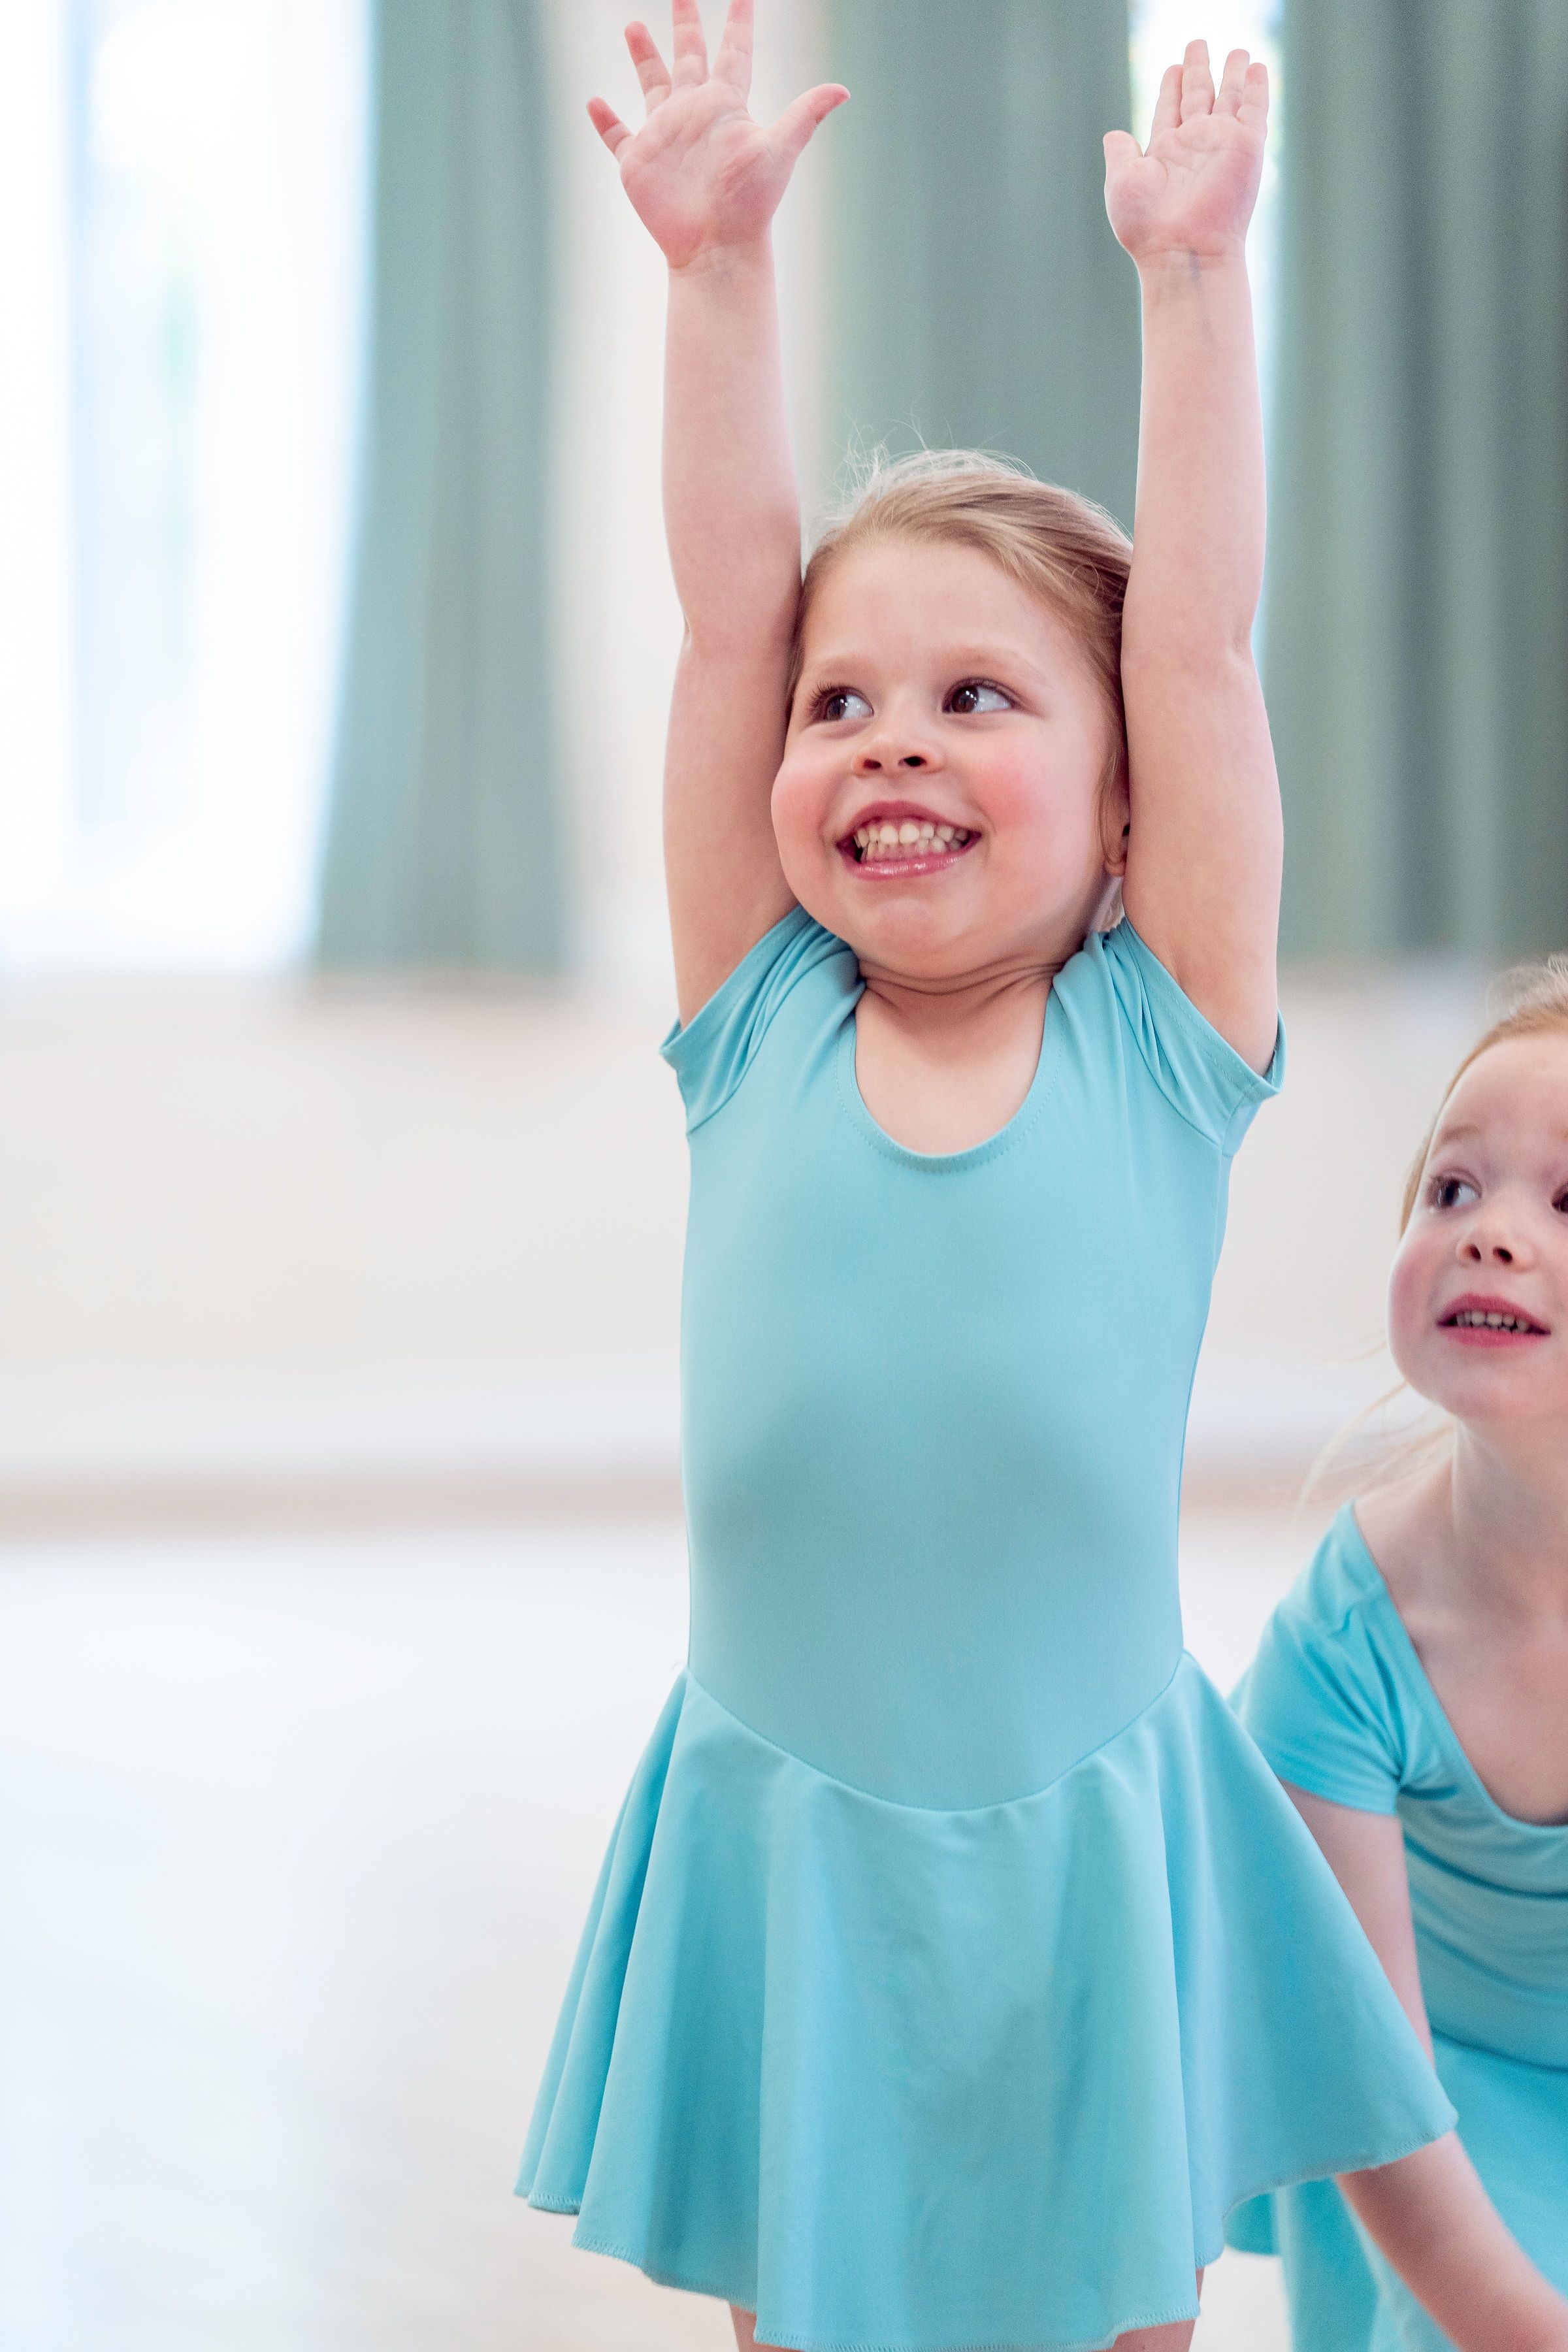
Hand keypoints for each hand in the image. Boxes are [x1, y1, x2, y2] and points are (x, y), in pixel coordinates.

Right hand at [588, 0, 847, 271]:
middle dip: (686, 26)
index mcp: (725, 106)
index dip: (738, 23)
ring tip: (634, 25)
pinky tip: (594, 102)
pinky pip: (617, 136)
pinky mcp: (639, 163)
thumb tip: (843, 90)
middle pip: (688, 57)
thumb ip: (805, 116)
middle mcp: (694, 114)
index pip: (734, 53)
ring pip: (651, 85)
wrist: (717, 248)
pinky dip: (605, 121)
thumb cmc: (749, 204)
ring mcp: (665, 137)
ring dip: (643, 57)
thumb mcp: (778, 151)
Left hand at [1104, 41, 1266, 266]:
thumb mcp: (1122, 182)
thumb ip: (1119, 154)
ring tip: (1237, 50)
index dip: (1170, 87)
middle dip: (1198, 69)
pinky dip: (1256, 89)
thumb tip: (1113, 134)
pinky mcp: (1247, 148)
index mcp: (1165, 152)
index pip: (1170, 109)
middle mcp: (1194, 146)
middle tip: (1197, 43)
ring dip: (1232, 73)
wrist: (1182, 249)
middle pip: (1198, 96)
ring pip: (1229, 98)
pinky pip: (1254, 111)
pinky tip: (1257, 69)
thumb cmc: (1147, 225)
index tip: (1172, 67)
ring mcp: (1221, 145)